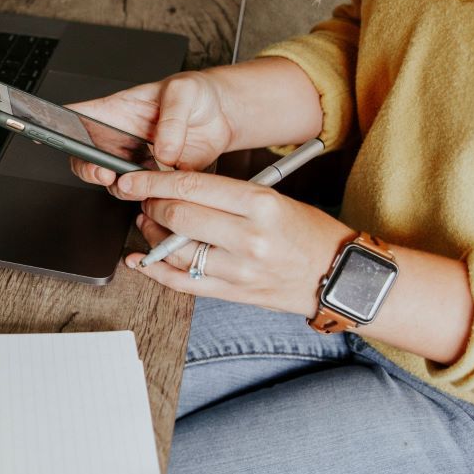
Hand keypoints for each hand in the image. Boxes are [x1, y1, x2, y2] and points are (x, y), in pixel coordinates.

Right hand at [68, 71, 238, 187]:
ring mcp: (137, 162)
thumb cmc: (197, 94)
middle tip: (103, 172)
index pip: (78, 117)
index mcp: (116, 111)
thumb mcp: (184, 93)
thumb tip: (164, 151)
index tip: (48, 134)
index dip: (57, 127)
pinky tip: (161, 190)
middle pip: (88, 158)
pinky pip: (148, 195)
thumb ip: (172, 120)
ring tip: (137, 182)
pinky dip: (153, 198)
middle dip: (89, 169)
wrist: (224, 116)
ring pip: (116, 183)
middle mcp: (121, 139)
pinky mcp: (158, 180)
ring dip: (123, 188)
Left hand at [114, 170, 353, 316]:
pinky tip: (140, 260)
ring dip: (151, 236)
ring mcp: (239, 270)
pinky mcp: (233, 293)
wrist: (340, 276)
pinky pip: (182, 283)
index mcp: (260, 204)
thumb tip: (178, 188)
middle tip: (145, 199)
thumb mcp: (275, 198)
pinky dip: (155, 272)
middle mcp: (248, 237)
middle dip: (152, 205)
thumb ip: (228, 195)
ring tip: (148, 223)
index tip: (133, 179)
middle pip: (178, 216)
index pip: (192, 186)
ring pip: (175, 251)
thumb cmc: (309, 233)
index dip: (154, 182)